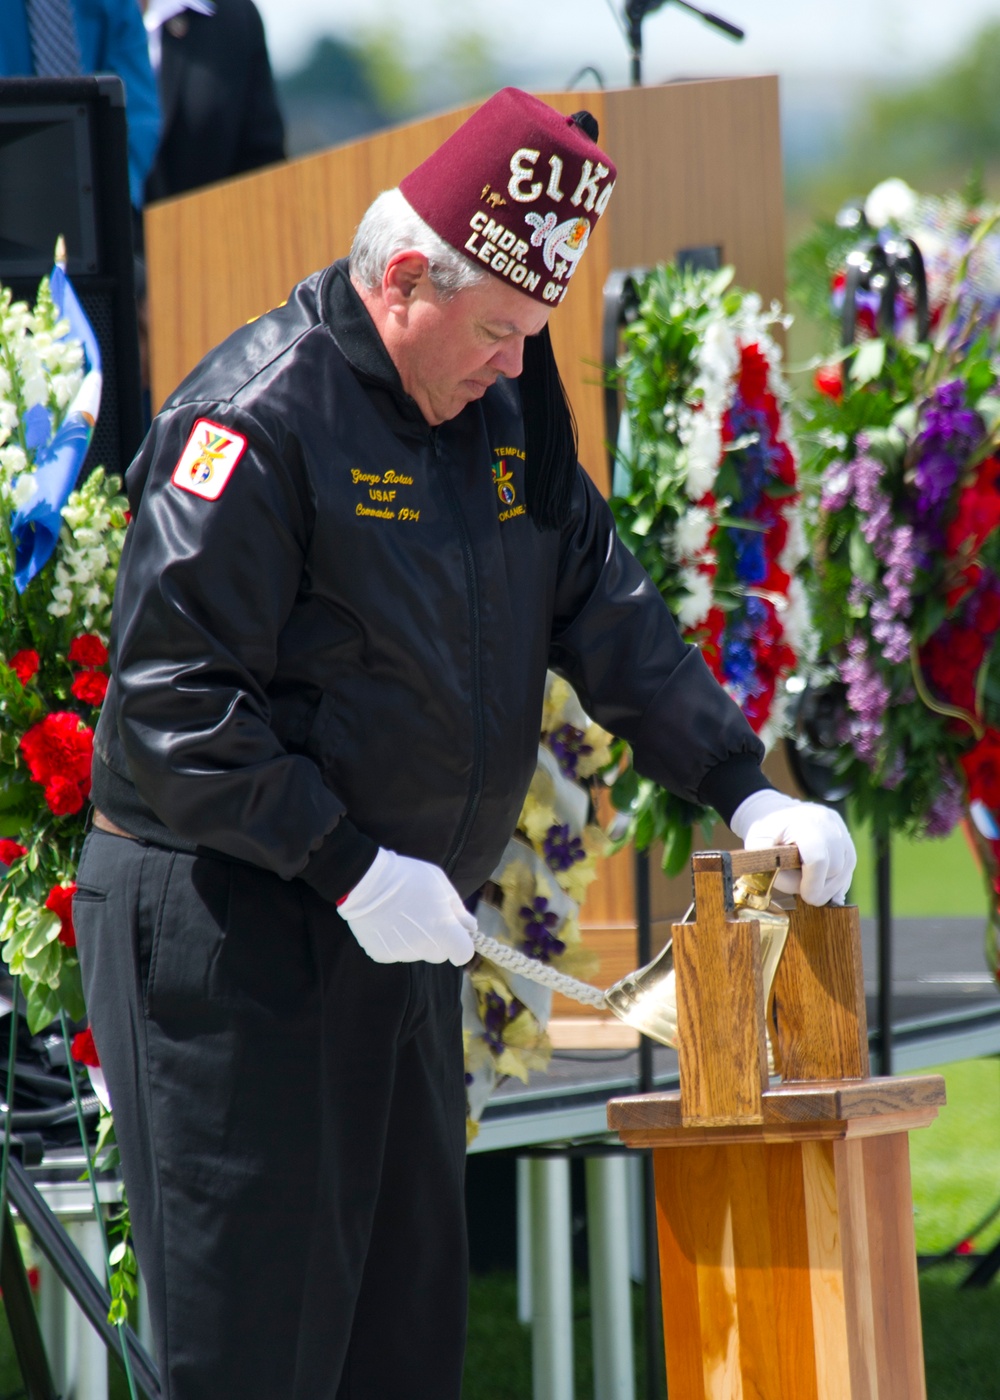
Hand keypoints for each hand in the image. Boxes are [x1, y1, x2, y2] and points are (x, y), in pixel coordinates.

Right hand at [337, 848, 475, 965]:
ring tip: (402, 916)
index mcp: (443, 932)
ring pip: (417, 952)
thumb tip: (470, 927)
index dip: (462, 944)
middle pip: (439, 953)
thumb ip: (458, 909)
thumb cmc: (409, 878)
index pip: (463, 954)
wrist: (367, 881)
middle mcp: (424, 948)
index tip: (455, 934)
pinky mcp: (381, 955)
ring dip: (416, 940)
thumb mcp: (441, 885)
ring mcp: (401, 954)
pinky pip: (396, 952)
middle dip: (438, 940)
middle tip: (425, 917)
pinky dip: (395, 941)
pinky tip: (388, 922)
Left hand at [730, 790, 855, 905]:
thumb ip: (777, 872)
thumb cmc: (766, 833)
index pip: (818, 859)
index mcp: (803, 823)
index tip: (806, 896)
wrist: (776, 813)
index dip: (814, 884)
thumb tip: (802, 890)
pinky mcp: (846, 835)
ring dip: (831, 884)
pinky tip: (822, 881)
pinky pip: (850, 864)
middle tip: (805, 892)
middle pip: (835, 866)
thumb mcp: (758, 849)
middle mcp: (827, 822)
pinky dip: (837, 878)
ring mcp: (839, 827)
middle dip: (822, 886)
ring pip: (847, 867)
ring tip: (812, 885)